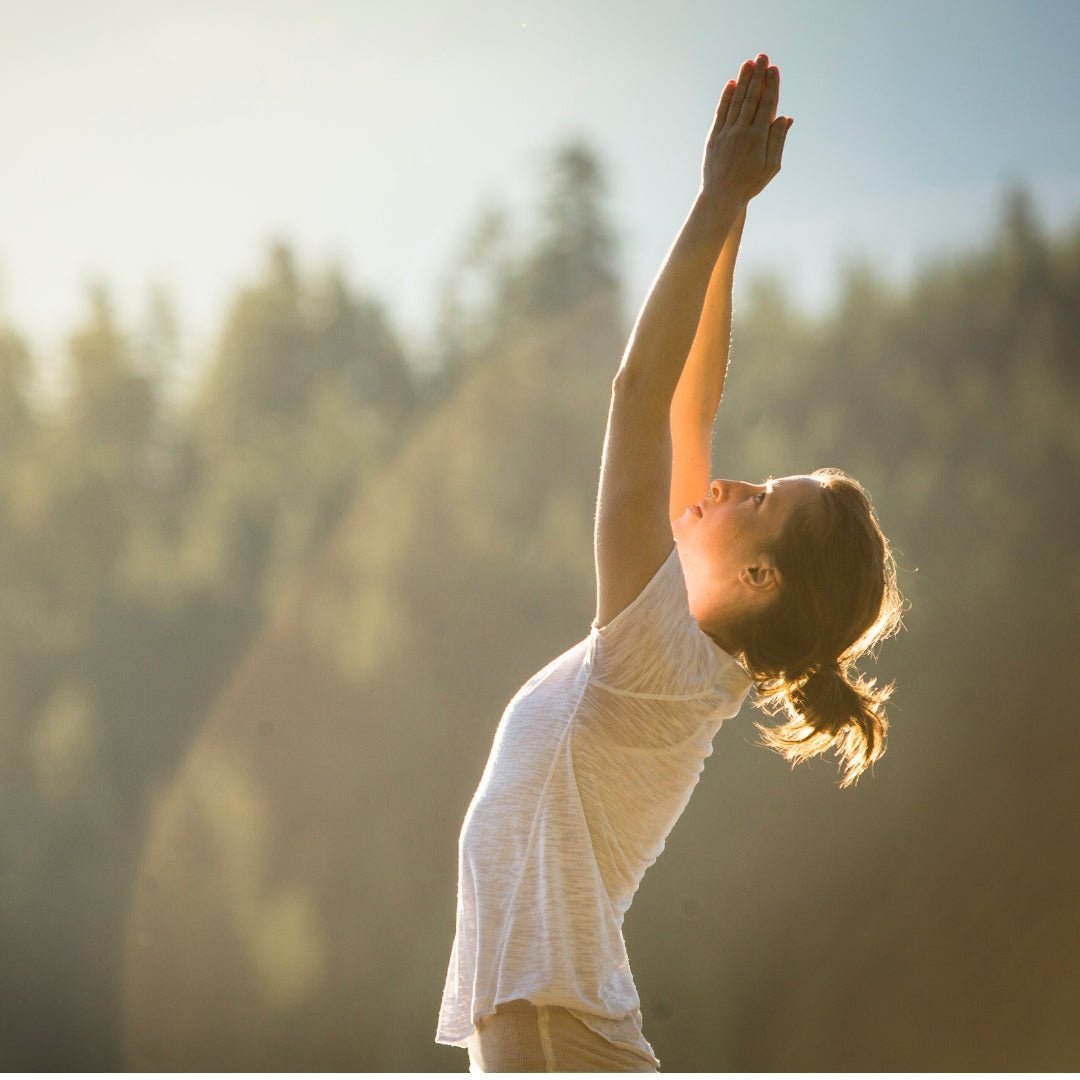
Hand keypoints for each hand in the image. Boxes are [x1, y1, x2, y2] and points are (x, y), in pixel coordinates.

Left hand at [702, 53, 791, 205]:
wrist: (721, 197)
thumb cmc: (749, 184)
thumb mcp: (771, 166)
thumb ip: (778, 140)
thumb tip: (785, 117)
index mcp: (758, 138)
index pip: (767, 105)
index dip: (771, 85)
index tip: (774, 69)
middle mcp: (741, 132)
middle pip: (751, 98)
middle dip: (758, 76)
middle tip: (762, 57)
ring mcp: (726, 133)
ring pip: (736, 101)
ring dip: (743, 81)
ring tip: (748, 64)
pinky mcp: (714, 137)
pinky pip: (721, 113)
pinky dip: (726, 98)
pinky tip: (731, 85)